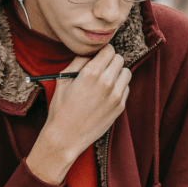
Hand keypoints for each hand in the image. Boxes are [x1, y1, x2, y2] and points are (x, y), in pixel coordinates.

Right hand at [26, 45, 130, 184]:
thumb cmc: (61, 108)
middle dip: (110, 61)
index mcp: (91, 73)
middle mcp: (106, 83)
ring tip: (105, 80)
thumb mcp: (63, 80)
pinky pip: (126, 88)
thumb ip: (78, 61)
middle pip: (119, 59)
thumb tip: (90, 53)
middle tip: (101, 68)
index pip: (109, 50)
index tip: (98, 57)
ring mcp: (115, 96)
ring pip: (126, 73)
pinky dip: (119, 87)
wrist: (66, 136)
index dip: (103, 51)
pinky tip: (107, 93)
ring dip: (118, 73)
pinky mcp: (119, 107)